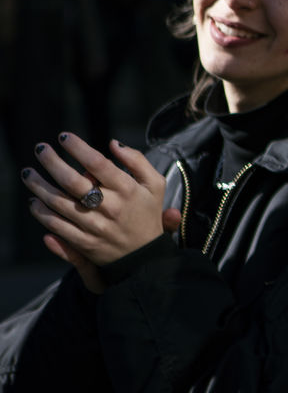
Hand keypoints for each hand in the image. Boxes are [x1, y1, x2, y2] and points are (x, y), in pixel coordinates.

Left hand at [22, 135, 177, 279]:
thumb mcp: (155, 185)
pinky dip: (41, 212)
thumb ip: (138, 161)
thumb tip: (113, 143)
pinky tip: (34, 200)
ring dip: (39, 186)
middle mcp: (111, 207)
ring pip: (60, 203)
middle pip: (73, 181)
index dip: (78, 147)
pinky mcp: (84, 242)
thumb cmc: (147, 214)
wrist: (146, 256)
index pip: (98, 164)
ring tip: (28, 173)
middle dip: (52, 161)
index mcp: (128, 190)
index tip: (64, 137)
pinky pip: (57, 225)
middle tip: (40, 148)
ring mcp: (96, 226)